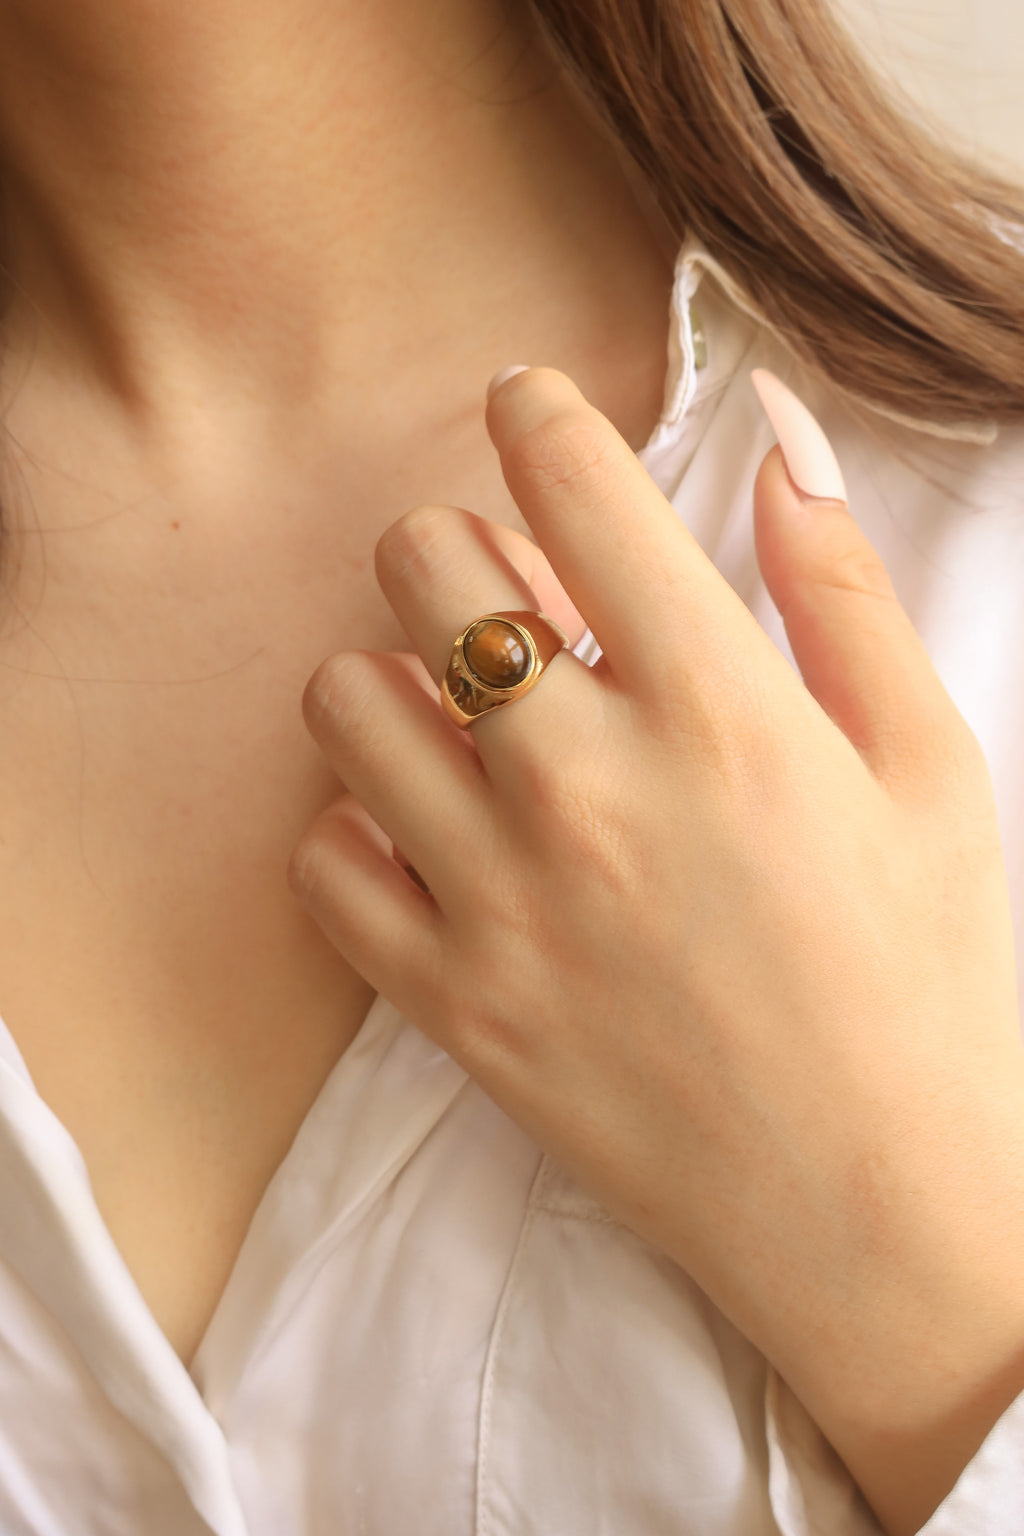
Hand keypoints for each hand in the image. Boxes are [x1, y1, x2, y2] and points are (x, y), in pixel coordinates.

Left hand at [290, 365, 1023, 1534]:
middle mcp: (587, 786)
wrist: (880, 1212)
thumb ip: (841, 589)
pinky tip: (436, 838)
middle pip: (423, 563)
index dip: (536, 410)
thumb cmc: (926, 980)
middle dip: (464, 543)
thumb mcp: (930, 766)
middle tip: (519, 593)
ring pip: (347, 698)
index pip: (574, 482)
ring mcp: (500, 898)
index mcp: (718, 709)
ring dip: (399, 676)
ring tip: (472, 718)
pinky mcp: (451, 1002)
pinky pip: (325, 863)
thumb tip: (778, 433)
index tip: (528, 406)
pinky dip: (361, 829)